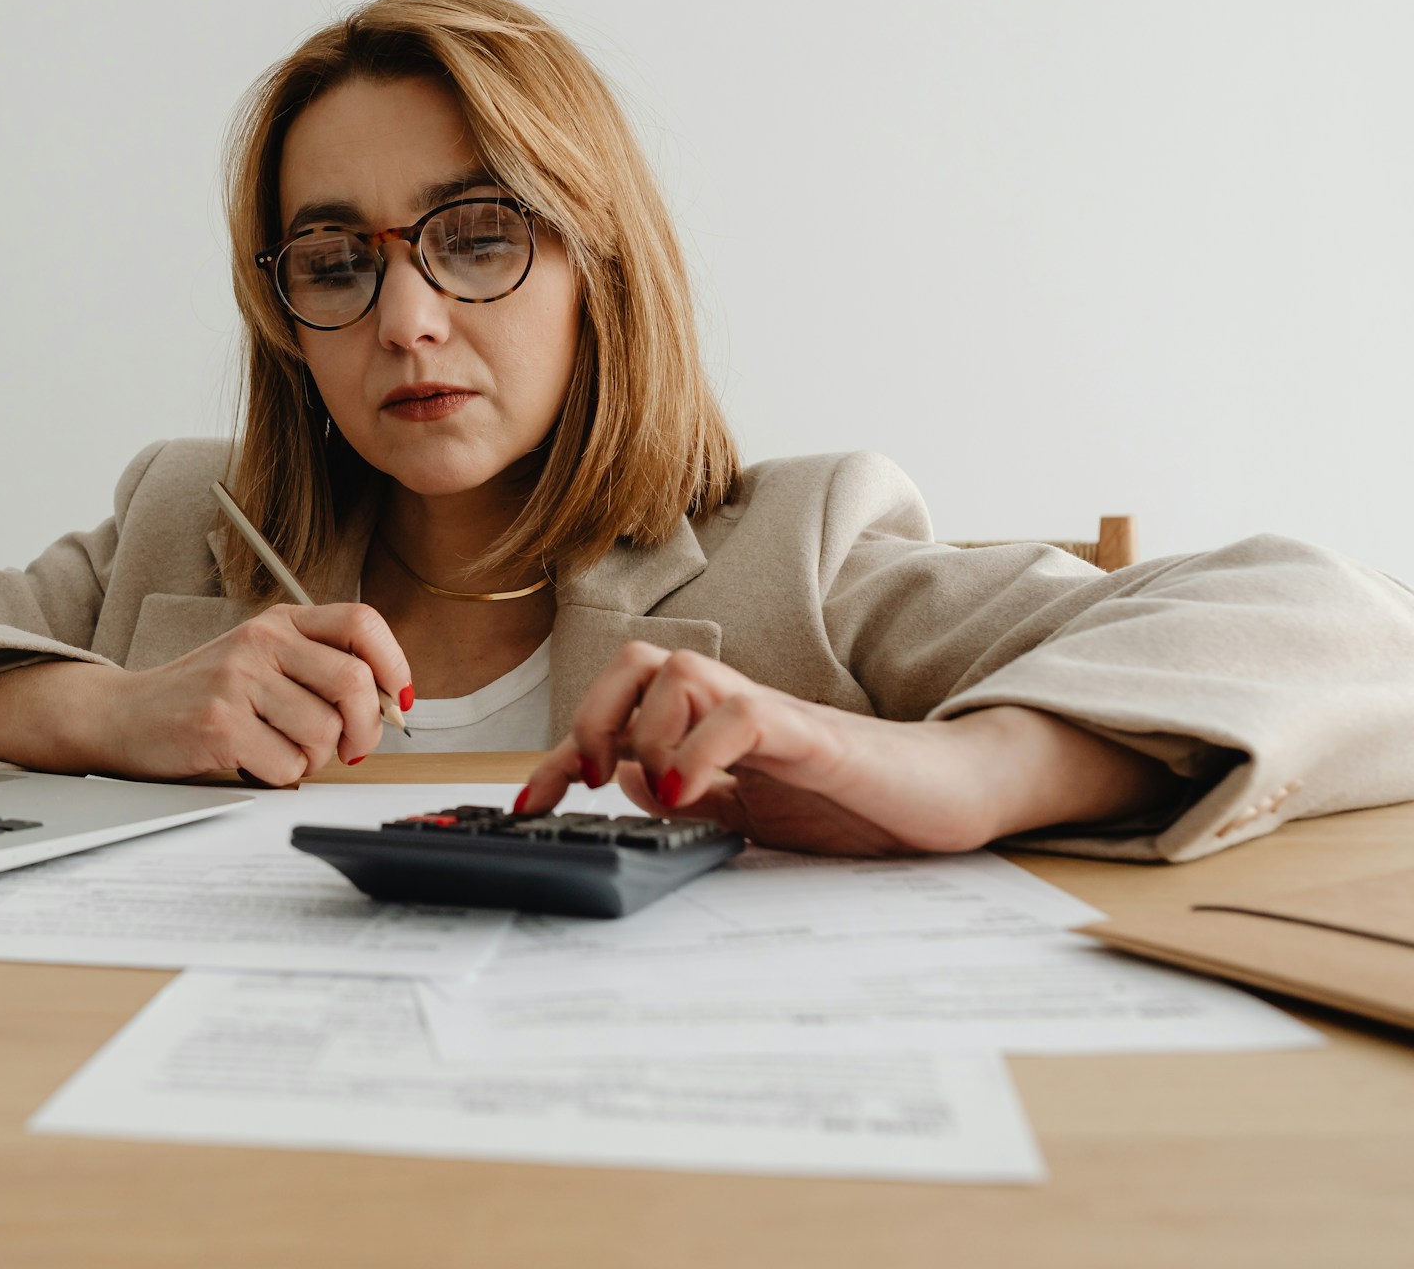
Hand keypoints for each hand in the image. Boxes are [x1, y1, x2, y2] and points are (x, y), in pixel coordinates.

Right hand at [0, 603, 412, 786]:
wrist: (125, 715)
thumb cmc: (204, 694)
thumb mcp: (261, 661)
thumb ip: (318, 669)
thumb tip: (390, 705)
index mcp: (279, 621)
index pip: (361, 622)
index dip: (394, 663)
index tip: (397, 700)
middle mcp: (260, 641)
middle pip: (355, 683)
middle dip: (365, 729)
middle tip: (350, 749)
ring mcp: (238, 681)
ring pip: (325, 733)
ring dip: (314, 759)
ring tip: (282, 750)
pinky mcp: (220, 725)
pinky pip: (288, 767)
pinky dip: (281, 777)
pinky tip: (254, 762)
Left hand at [515, 642, 1181, 855]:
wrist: (944, 799)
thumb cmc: (853, 801)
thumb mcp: (752, 813)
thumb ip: (694, 797)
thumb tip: (631, 782)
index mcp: (712, 728)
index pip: (620, 713)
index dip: (563, 754)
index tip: (531, 803)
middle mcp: (732, 708)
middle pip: (637, 662)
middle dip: (594, 716)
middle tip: (593, 778)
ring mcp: (771, 714)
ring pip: (679, 672)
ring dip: (648, 729)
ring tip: (657, 786)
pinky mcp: (812, 734)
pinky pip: (742, 714)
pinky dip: (701, 747)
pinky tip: (689, 792)